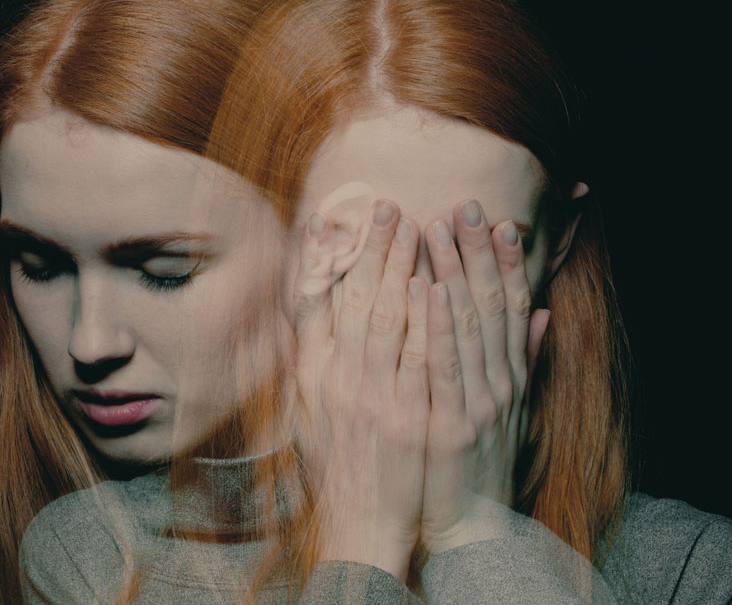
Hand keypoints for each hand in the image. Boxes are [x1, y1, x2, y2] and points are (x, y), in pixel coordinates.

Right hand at [292, 199, 428, 579]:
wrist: (362, 524)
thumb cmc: (338, 465)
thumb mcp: (308, 411)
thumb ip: (304, 360)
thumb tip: (299, 312)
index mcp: (313, 377)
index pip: (316, 305)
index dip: (327, 259)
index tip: (335, 218)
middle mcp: (338, 382)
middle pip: (354, 301)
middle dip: (372, 250)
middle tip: (388, 206)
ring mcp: (374, 400)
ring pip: (385, 319)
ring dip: (400, 269)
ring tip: (415, 226)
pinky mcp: (409, 419)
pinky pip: (418, 360)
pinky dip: (424, 321)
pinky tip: (433, 286)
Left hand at [418, 199, 549, 553]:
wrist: (465, 525)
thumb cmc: (475, 462)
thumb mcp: (508, 411)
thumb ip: (521, 359)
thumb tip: (541, 311)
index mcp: (509, 377)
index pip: (511, 308)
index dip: (506, 262)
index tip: (497, 221)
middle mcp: (500, 384)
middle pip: (489, 304)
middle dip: (476, 252)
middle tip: (463, 204)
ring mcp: (478, 402)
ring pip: (465, 323)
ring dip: (452, 272)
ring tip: (435, 227)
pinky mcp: (450, 424)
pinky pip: (441, 363)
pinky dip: (435, 323)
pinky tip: (423, 286)